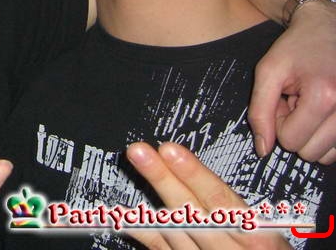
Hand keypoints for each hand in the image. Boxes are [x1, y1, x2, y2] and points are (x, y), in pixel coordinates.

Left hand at [124, 142, 287, 248]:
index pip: (220, 200)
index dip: (193, 174)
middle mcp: (228, 249)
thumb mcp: (267, 233)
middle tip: (139, 151)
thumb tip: (194, 169)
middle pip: (189, 211)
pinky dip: (144, 230)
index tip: (170, 150)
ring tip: (131, 172)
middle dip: (162, 178)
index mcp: (256, 236)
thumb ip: (233, 207)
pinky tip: (123, 213)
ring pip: (173, 229)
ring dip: (148, 197)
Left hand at [248, 0, 335, 163]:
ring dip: (312, 133)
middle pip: (309, 152)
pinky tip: (322, 110)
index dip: (278, 120)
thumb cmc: (297, 47)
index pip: (290, 140)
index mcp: (325, 97)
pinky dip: (327, 135)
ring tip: (309, 103)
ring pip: (326, 155)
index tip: (283, 97)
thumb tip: (263, 150)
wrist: (328, 28)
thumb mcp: (268, 72)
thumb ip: (260, 112)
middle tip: (296, 100)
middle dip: (295, 128)